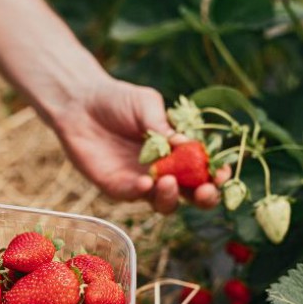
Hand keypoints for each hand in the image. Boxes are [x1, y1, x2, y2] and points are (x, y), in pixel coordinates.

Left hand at [49, 76, 228, 213]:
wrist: (79, 103)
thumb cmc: (118, 100)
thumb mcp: (146, 105)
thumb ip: (163, 125)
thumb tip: (185, 144)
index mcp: (178, 151)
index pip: (205, 170)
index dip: (217, 175)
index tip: (223, 173)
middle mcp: (164, 171)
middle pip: (191, 195)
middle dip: (204, 197)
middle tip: (205, 191)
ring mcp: (142, 182)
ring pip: (164, 203)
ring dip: (171, 197)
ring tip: (169, 181)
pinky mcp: (117, 187)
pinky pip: (134, 196)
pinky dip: (143, 192)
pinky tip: (145, 181)